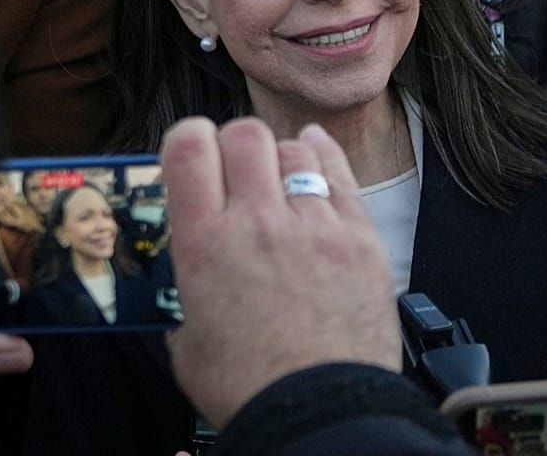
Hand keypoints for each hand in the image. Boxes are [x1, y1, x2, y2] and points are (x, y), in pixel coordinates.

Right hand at [161, 118, 400, 427]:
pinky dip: (323, 155)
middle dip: (236, 144)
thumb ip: (189, 297)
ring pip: (294, 151)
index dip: (187, 139)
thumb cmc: (252, 388)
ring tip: (278, 180)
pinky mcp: (359, 236)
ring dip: (280, 157)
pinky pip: (340, 174)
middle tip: (237, 169)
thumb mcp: (189, 342)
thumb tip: (196, 289)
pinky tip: (315, 149)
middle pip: (245, 136)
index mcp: (204, 243)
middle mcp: (256, 221)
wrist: (322, 409)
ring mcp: (313, 224)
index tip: (192, 153)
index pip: (187, 147)